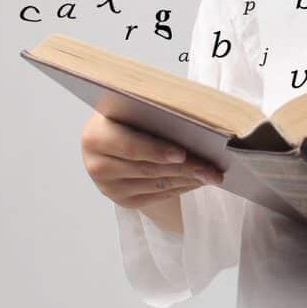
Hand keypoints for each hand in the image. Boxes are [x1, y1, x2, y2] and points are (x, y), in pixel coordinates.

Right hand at [81, 113, 223, 210]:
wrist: (114, 133)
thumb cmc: (129, 114)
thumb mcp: (134, 106)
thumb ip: (153, 110)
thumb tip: (191, 118)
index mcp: (95, 136)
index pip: (129, 146)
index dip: (156, 151)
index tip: (182, 153)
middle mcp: (97, 165)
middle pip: (147, 169)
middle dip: (183, 168)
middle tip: (211, 167)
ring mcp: (109, 187)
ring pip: (156, 185)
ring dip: (186, 179)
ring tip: (211, 173)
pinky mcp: (123, 201)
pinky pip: (157, 197)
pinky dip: (180, 188)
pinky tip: (198, 180)